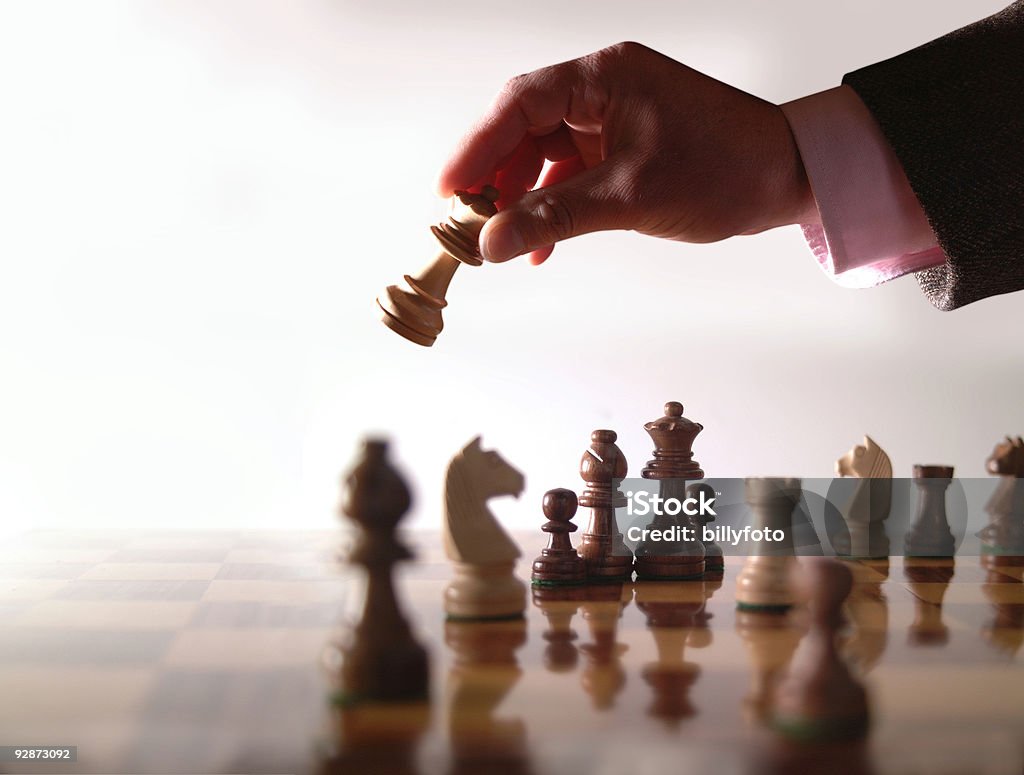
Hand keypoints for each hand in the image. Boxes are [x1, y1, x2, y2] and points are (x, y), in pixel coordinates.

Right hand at [436, 42, 814, 263]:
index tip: (448, 190)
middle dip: (494, 178)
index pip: (519, 104)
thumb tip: (491, 241)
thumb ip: (553, 217)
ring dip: (520, 199)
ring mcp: (612, 120)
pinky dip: (552, 208)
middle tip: (465, 223)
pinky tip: (538, 246)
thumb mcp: (629, 197)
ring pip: (543, 156)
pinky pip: (570, 175)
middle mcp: (604, 90)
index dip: (476, 147)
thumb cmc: (725, 168)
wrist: (787, 177)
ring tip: (498, 241)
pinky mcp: (622, 148)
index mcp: (605, 77)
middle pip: (524, 129)